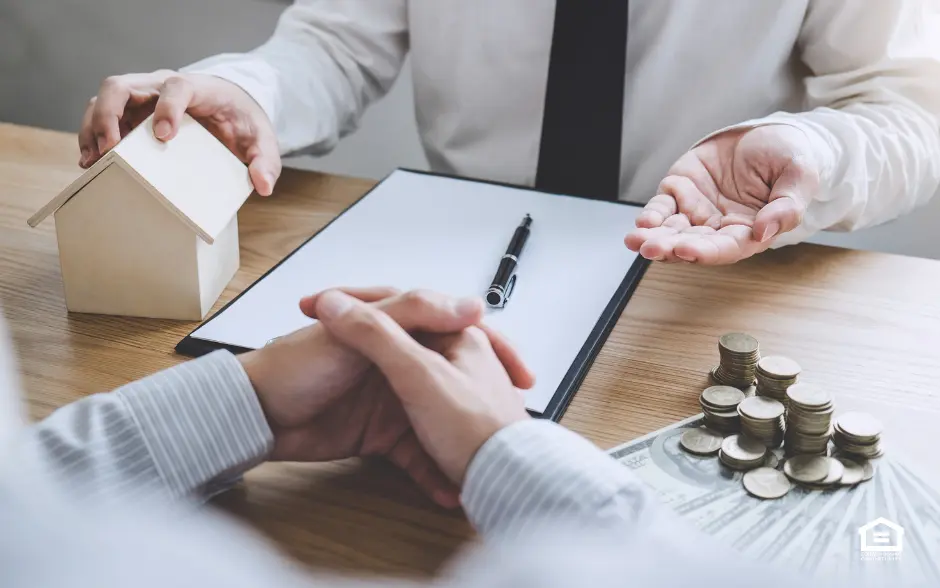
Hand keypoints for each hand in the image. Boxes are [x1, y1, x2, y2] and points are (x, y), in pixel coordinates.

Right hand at [79, 70, 280, 195]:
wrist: (232, 108)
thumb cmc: (242, 122)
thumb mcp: (262, 141)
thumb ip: (266, 160)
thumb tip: (264, 185)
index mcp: (196, 88)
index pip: (176, 87)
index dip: (167, 107)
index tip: (164, 136)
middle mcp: (161, 86)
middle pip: (122, 86)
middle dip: (109, 116)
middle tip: (111, 150)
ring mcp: (143, 98)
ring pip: (104, 99)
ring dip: (93, 128)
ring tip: (93, 161)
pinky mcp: (132, 113)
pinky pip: (102, 116)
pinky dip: (93, 136)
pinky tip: (92, 162)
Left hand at [238, 288, 533, 506]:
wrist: (255, 416)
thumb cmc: (297, 366)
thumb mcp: (362, 331)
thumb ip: (414, 312)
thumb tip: (471, 304)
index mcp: (397, 326)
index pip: (457, 328)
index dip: (493, 347)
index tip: (521, 370)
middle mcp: (400, 359)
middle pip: (456, 379)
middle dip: (488, 403)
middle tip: (515, 423)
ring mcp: (392, 398)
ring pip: (442, 420)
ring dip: (462, 442)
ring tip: (489, 462)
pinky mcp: (379, 434)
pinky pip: (416, 454)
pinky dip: (431, 472)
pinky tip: (448, 488)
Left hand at [625, 125, 818, 263]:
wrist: (768, 132)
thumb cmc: (789, 157)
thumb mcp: (799, 176)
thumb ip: (787, 207)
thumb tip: (764, 232)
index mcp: (750, 231)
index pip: (726, 248)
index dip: (706, 252)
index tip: (686, 251)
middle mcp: (719, 227)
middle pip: (692, 244)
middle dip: (670, 248)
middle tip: (650, 249)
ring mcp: (697, 210)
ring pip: (672, 231)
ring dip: (653, 238)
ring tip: (636, 240)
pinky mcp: (680, 190)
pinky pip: (662, 208)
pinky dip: (651, 215)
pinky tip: (642, 222)